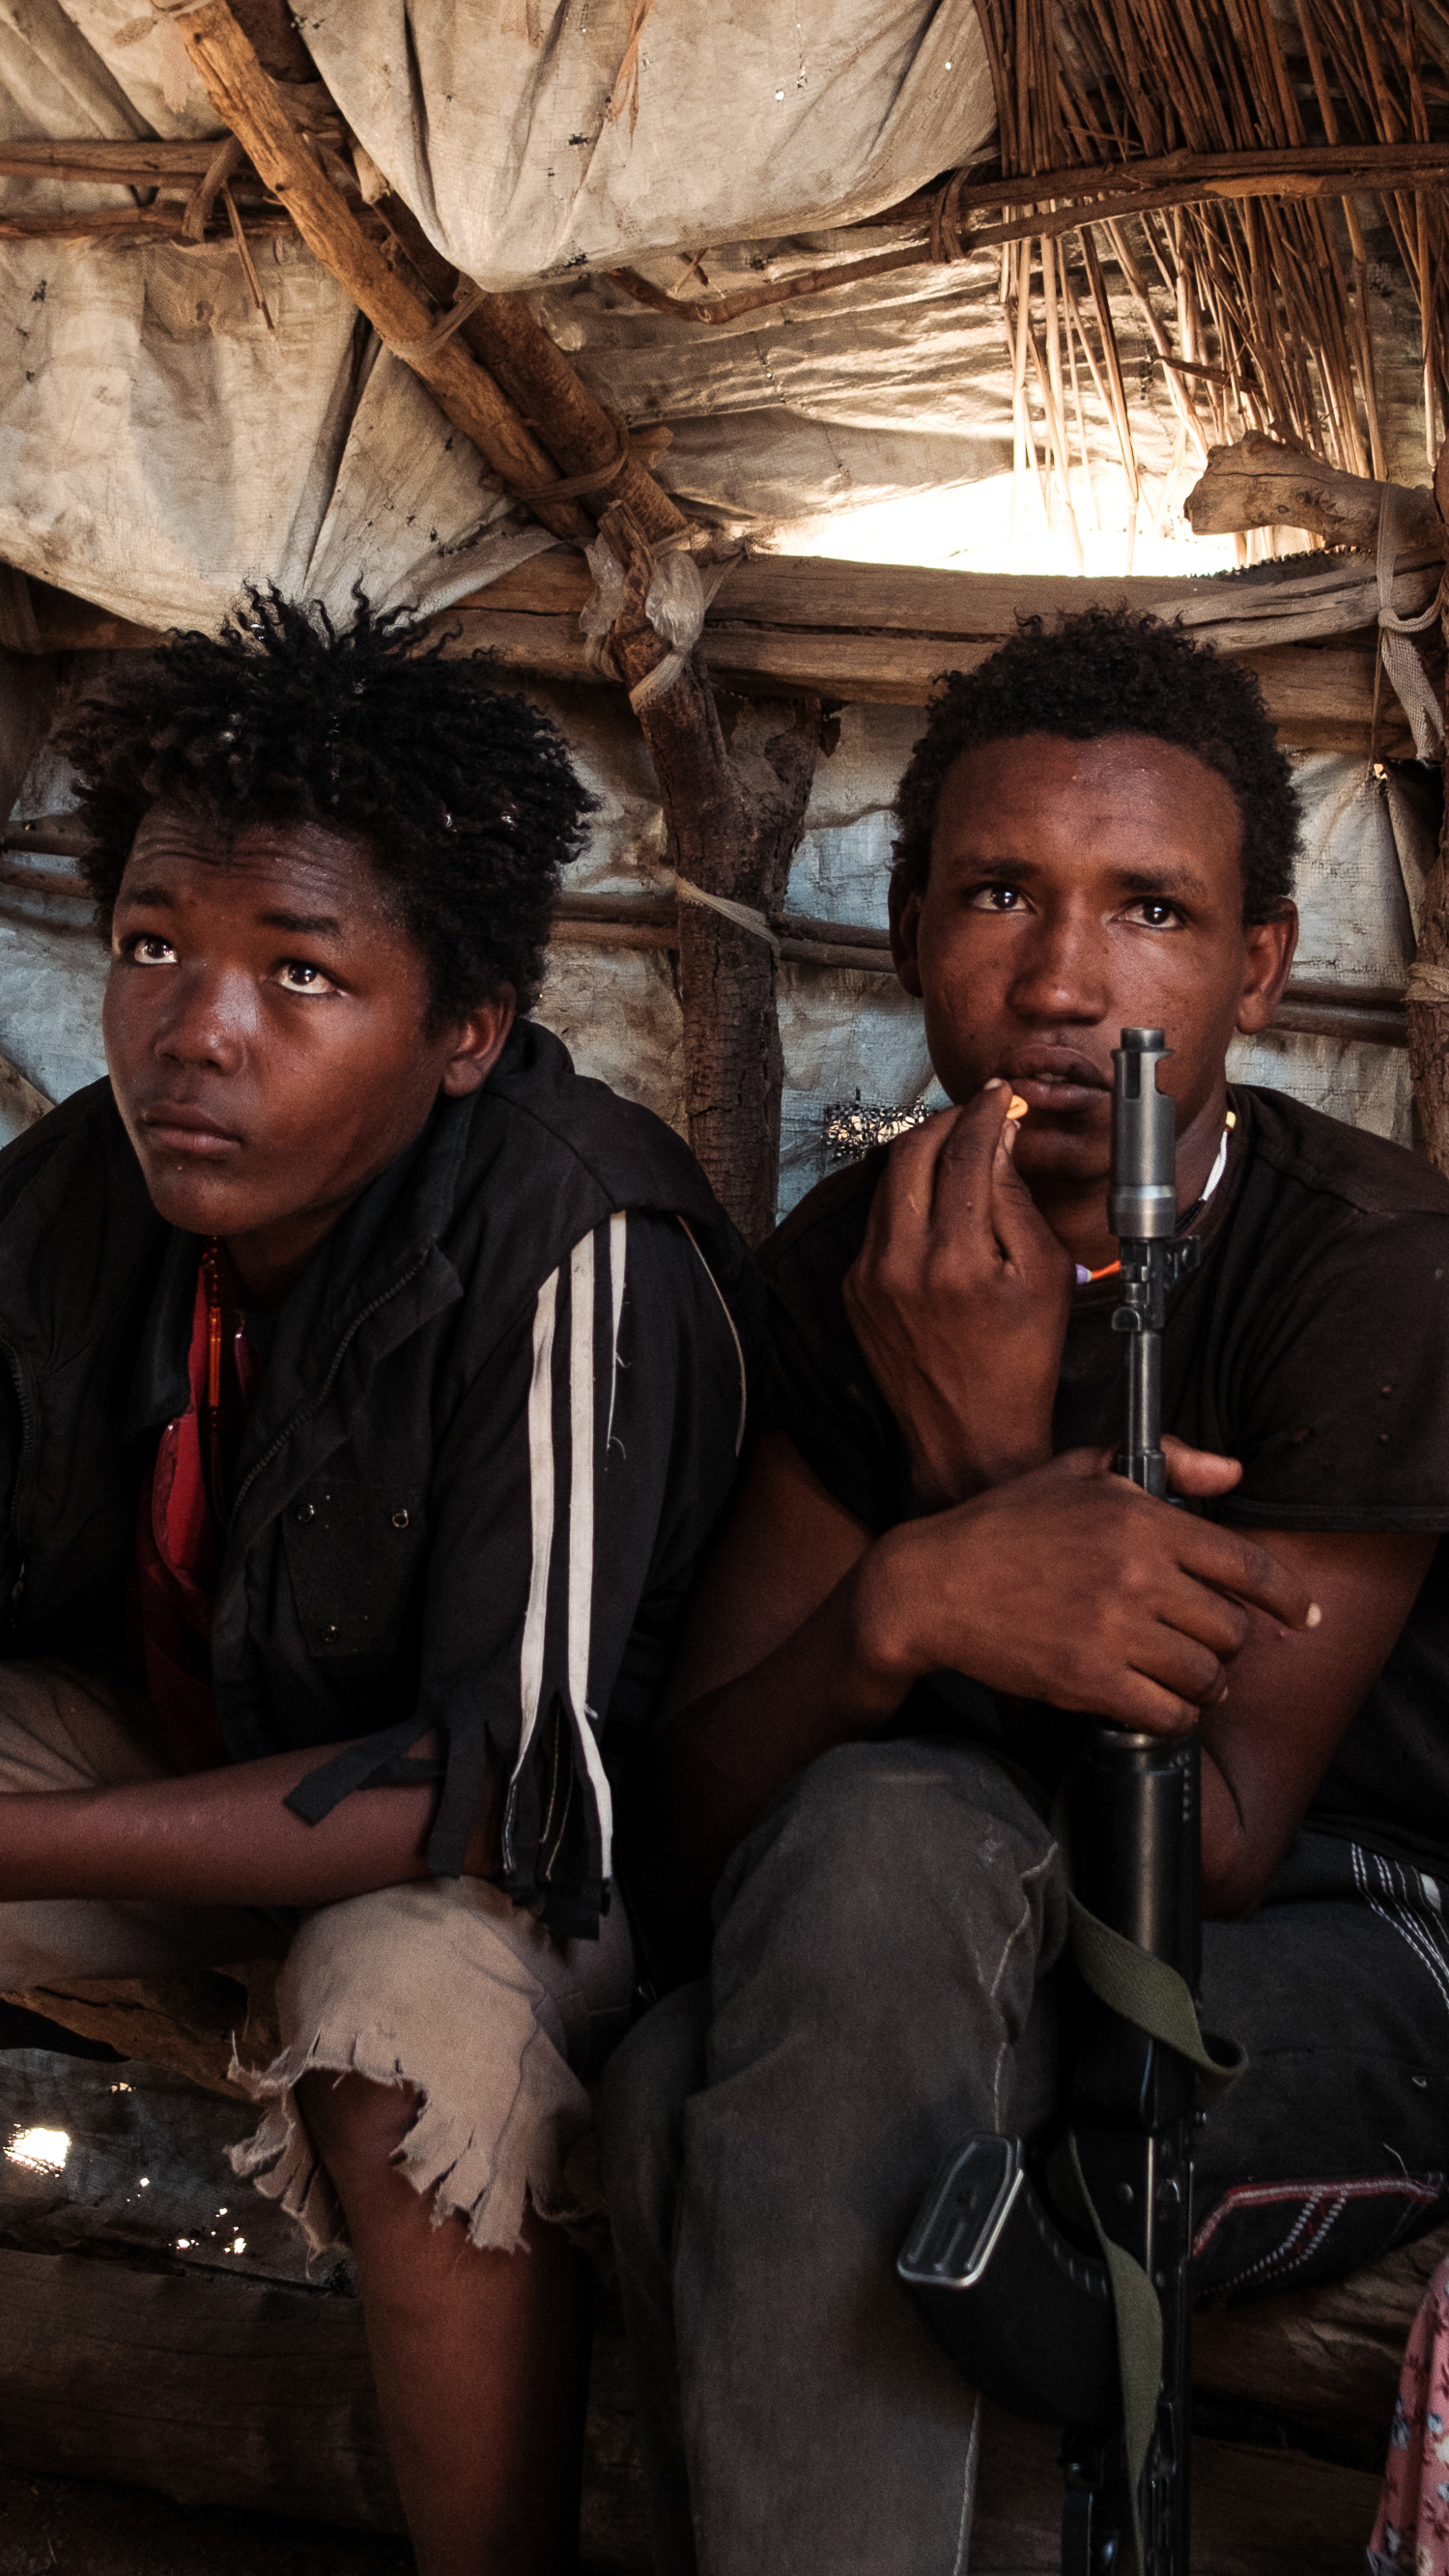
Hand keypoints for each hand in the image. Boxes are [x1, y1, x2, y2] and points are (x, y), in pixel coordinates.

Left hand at [843, 1085, 1073, 1506]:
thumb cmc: (1020, 1362)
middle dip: (947, 1121)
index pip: (964, 1152)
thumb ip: (1016, 1200)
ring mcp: (869, 1277)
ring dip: (923, 1154)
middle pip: (910, 1152)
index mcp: (955, 1258)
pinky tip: (939, 1202)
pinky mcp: (855, 1290)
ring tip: (961, 1149)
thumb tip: (998, 1139)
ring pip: (887, 1182)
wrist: (970, 1436)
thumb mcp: (1044, 1276)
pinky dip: (908, 1198)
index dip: (986, 1113)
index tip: (1003, 1097)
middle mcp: (900, 1262)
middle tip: (979, 1114)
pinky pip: (878, 1221)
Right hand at [855, 1444, 1318, 1734]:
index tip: (1301, 1617)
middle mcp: (1136, 1573)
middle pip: (1231, 1628)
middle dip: (1227, 1643)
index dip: (1287, 1598)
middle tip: (1208, 1646)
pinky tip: (1159, 1704)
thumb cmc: (1005, 1525)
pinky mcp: (1087, 1679)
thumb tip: (1231, 1470)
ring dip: (1205, 1685)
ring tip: (1189, 1680)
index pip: (1246, 1565)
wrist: (931, 1584)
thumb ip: (1166, 1463)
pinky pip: (1166, 1714)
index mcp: (1141, 1519)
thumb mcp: (1079, 1471)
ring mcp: (1112, 1629)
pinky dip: (1174, 1717)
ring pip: (1205, 1676)